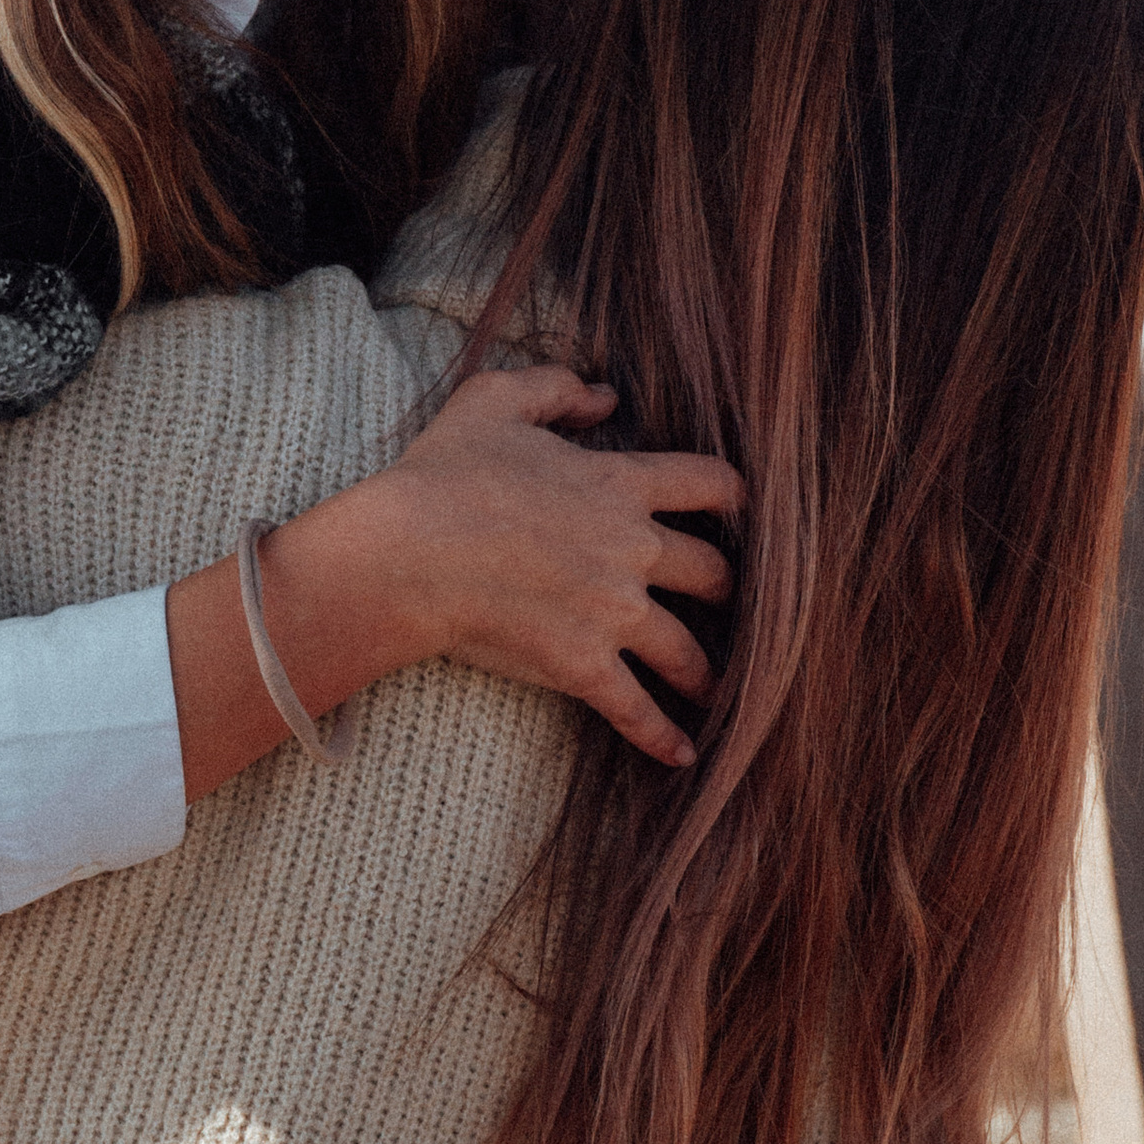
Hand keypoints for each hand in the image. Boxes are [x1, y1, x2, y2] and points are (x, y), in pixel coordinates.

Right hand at [369, 365, 742, 769]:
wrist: (404, 554)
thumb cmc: (442, 474)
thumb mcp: (493, 402)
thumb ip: (556, 388)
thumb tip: (606, 394)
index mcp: (619, 485)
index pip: (711, 484)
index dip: (734, 497)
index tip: (739, 513)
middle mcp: (632, 551)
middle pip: (714, 573)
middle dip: (728, 590)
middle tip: (728, 604)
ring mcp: (612, 614)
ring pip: (687, 651)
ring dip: (707, 673)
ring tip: (717, 689)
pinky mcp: (582, 666)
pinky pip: (636, 709)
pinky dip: (663, 737)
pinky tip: (684, 755)